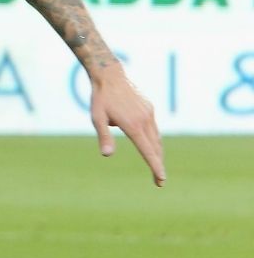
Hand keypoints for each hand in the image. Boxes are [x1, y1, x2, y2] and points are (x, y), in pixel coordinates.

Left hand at [89, 69, 165, 185]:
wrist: (110, 76)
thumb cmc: (100, 99)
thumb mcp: (97, 118)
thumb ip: (103, 137)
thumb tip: (106, 155)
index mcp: (132, 125)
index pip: (147, 151)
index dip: (155, 166)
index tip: (161, 179)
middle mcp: (145, 120)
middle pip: (155, 148)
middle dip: (158, 165)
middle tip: (159, 181)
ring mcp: (149, 114)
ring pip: (157, 138)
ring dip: (157, 153)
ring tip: (157, 166)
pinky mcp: (149, 109)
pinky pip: (154, 129)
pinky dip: (154, 140)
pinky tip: (150, 146)